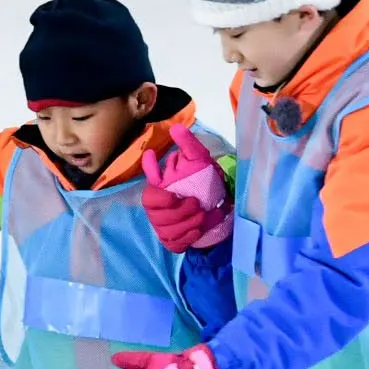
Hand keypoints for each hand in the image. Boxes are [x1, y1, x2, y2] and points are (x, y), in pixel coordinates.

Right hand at [140, 124, 233, 251]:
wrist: (218, 212)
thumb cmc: (206, 185)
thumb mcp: (201, 162)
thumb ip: (188, 145)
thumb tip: (176, 127)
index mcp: (160, 187)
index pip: (149, 188)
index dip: (155, 186)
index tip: (169, 187)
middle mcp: (157, 206)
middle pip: (155, 210)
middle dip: (177, 210)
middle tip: (196, 204)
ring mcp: (162, 224)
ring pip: (165, 227)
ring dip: (187, 222)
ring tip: (202, 216)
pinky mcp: (170, 239)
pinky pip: (173, 241)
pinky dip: (188, 236)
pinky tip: (198, 229)